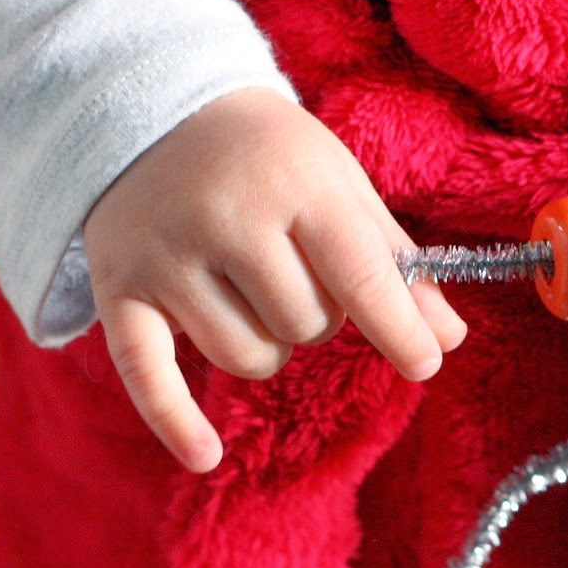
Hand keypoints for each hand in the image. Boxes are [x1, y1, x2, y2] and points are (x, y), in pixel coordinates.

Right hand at [83, 86, 466, 473]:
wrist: (152, 112)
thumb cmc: (268, 158)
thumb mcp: (339, 184)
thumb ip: (393, 261)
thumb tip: (448, 339)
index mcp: (294, 184)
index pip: (359, 275)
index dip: (398, 328)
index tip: (426, 363)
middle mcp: (226, 219)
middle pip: (303, 325)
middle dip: (316, 317)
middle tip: (294, 273)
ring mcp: (167, 257)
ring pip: (247, 356)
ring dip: (265, 346)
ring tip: (250, 296)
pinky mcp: (120, 290)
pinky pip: (148, 376)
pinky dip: (177, 421)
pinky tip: (206, 455)